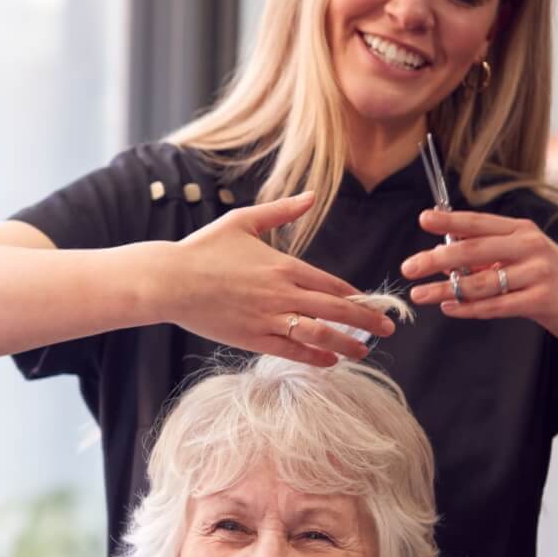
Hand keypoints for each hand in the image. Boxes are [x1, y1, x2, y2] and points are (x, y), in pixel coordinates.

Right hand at [160, 192, 395, 364]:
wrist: (170, 280)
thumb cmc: (203, 249)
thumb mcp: (243, 221)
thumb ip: (281, 211)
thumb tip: (311, 196)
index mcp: (284, 265)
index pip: (332, 283)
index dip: (356, 296)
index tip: (372, 303)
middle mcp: (282, 293)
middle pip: (337, 310)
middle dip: (367, 321)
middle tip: (387, 329)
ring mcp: (268, 317)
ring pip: (320, 334)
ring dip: (347, 343)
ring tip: (364, 351)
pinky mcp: (252, 337)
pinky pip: (291, 350)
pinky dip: (315, 356)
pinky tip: (330, 360)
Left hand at [402, 209, 557, 354]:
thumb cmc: (554, 281)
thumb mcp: (526, 259)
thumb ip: (490, 257)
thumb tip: (444, 258)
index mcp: (524, 231)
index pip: (480, 223)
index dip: (450, 220)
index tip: (423, 219)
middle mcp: (532, 247)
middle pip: (473, 250)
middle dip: (436, 259)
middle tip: (408, 267)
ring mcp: (538, 273)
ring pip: (479, 282)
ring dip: (445, 289)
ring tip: (419, 294)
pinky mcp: (541, 300)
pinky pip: (494, 305)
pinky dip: (468, 308)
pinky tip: (449, 308)